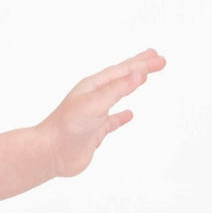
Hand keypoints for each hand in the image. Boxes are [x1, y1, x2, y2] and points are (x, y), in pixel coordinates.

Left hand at [39, 48, 165, 177]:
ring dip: (132, 86)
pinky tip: (129, 114)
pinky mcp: (94, 132)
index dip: (142, 64)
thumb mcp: (95, 103)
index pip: (122, 71)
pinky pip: (112, 121)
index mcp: (92, 87)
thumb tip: (139, 74)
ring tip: (143, 78)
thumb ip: (117, 89)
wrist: (51, 153)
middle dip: (139, 68)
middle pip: (121, 78)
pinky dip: (122, 116)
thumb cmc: (67, 126)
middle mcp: (93, 97)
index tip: (160, 59)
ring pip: (117, 96)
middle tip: (157, 59)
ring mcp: (94, 114)